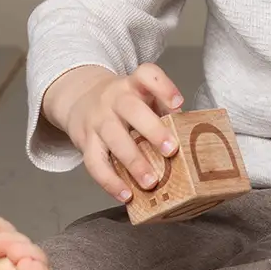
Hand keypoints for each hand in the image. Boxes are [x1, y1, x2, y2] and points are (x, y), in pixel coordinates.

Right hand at [43, 63, 184, 202]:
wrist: (80, 99)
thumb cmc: (123, 104)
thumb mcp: (142, 97)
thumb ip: (163, 111)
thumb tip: (190, 135)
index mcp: (133, 85)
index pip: (146, 74)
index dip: (163, 86)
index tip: (178, 103)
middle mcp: (114, 99)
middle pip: (131, 109)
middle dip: (153, 130)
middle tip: (171, 150)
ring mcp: (97, 120)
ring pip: (113, 138)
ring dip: (134, 162)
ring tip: (151, 182)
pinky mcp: (84, 141)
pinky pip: (95, 163)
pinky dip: (110, 182)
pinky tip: (126, 194)